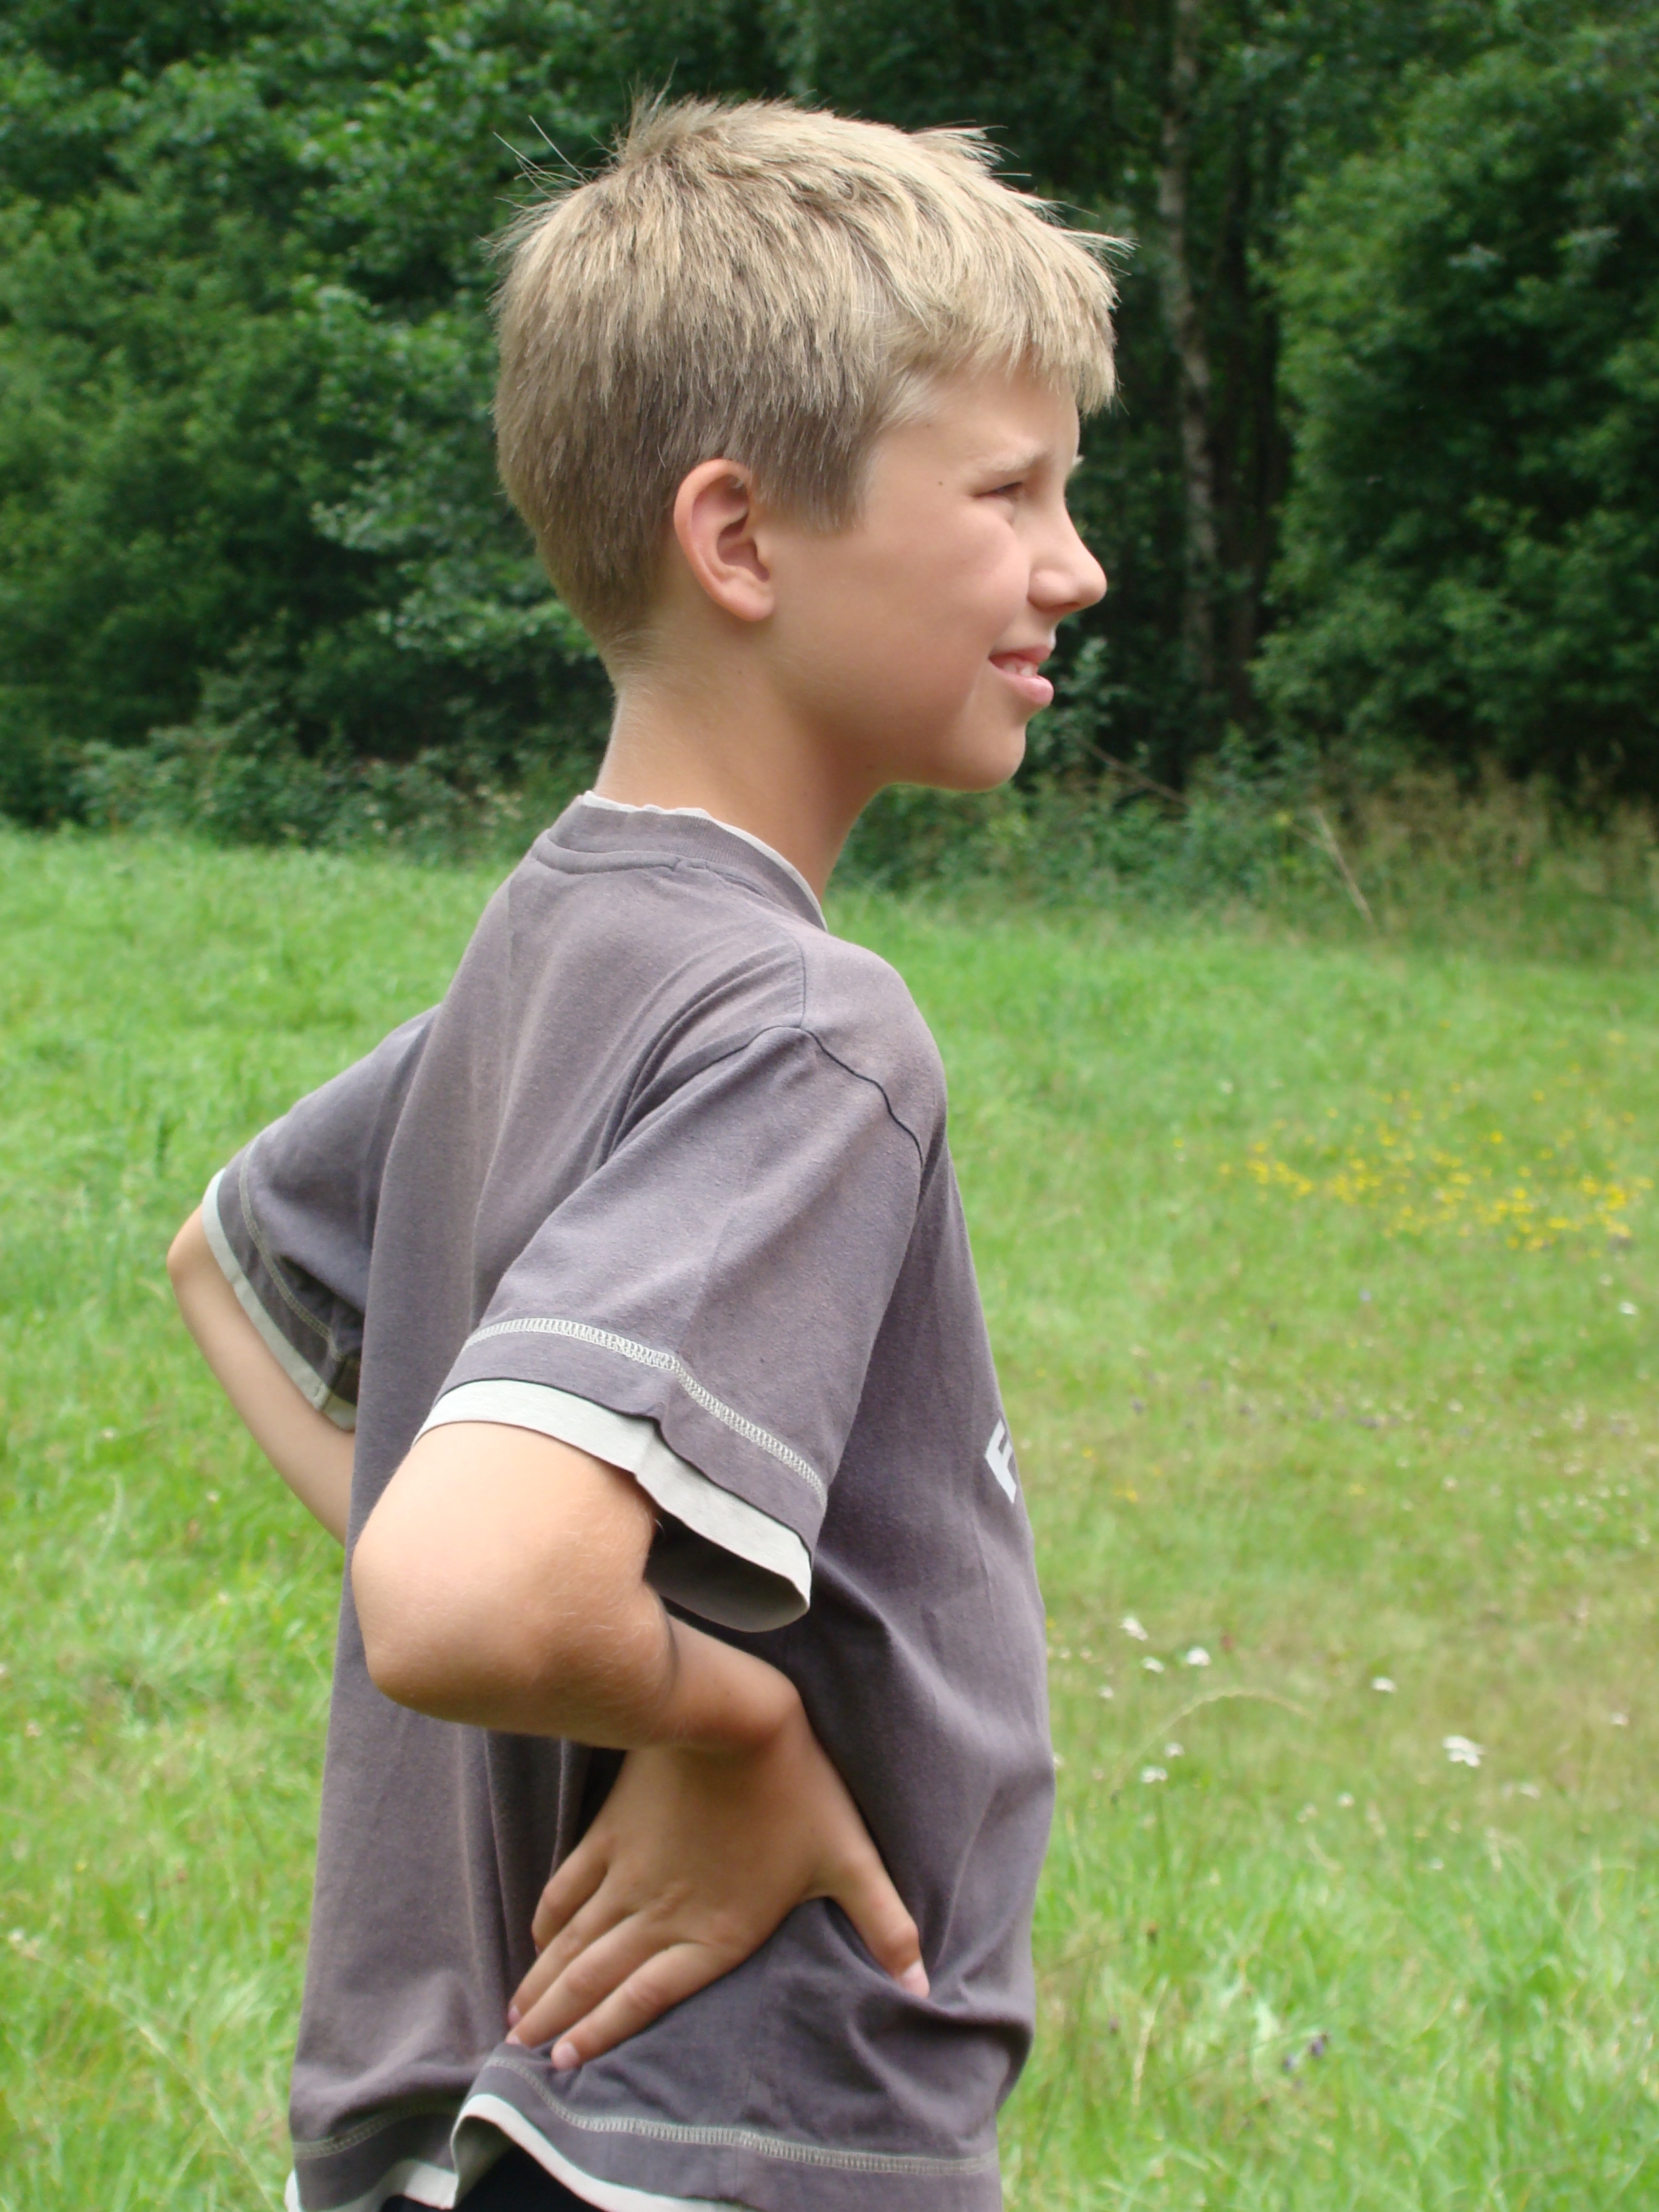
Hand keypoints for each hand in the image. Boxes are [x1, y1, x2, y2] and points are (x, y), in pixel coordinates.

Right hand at [506, 1686, 926, 2064]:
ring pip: (575, 1940)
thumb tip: (924, 1983)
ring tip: (515, 2014)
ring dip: (544, 1979)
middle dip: (555, 2018)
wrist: (739, 1717)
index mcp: (714, 1931)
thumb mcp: (850, 1859)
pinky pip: (571, 1885)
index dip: (603, 2032)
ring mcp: (631, 1871)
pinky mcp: (614, 1829)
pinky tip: (537, 1937)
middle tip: (517, 2051)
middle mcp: (661, 1911)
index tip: (564, 2063)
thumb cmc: (801, 1787)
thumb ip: (883, 1925)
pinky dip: (549, 1917)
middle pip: (596, 1977)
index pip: (646, 1997)